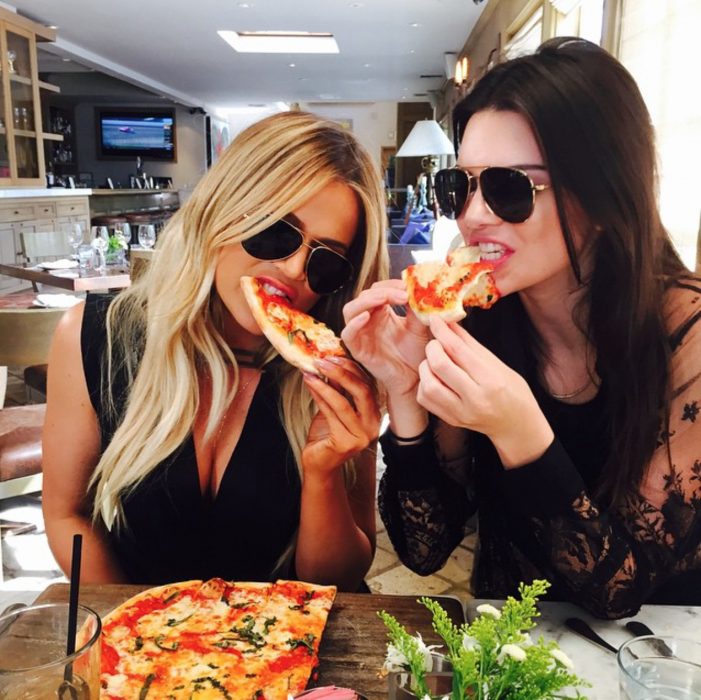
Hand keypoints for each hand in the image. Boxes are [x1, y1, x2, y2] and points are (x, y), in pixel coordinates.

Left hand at [301, 357, 380, 477]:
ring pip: (343, 403)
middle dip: (341, 373)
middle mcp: (372, 425)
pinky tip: (310, 385)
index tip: (333, 356)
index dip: (351, 368)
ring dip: (325, 384)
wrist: (320, 463)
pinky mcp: (346, 443)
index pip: (368, 384)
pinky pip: (331, 414)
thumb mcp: (334, 407)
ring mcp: (361, 436)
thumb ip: (337, 388)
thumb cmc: (327, 434)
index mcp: (374, 414)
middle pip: (362, 391)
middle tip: (322, 361)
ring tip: (310, 372)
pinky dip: (319, 397)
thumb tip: (331, 362)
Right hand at [341, 280, 429, 394]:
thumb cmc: (415, 352)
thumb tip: (418, 288)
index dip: (391, 285)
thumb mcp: (419, 325)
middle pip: (364, 296)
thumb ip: (416, 308)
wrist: (414, 377)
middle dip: (383, 292)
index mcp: (381, 312)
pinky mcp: (356, 349)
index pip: (378, 289)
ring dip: (367, 301)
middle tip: (403, 294)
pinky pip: (347, 334)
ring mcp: (360, 334)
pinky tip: (367, 317)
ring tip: (384, 299)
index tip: (409, 287)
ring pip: (350, 310)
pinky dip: (354, 324)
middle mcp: (367, 320)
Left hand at [417, 317, 553, 466]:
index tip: (435, 319)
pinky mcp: (451, 420)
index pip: (458, 350)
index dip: (442, 331)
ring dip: (426, 367)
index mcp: (491, 381)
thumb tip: (449, 322)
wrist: (516, 425)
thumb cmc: (512, 391)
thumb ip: (469, 344)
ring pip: (428, 385)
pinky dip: (425, 384)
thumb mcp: (496, 363)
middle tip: (436, 343)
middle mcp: (475, 399)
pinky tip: (435, 378)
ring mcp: (461, 413)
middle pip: (439, 366)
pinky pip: (425, 399)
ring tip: (435, 362)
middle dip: (432, 348)